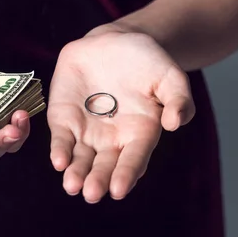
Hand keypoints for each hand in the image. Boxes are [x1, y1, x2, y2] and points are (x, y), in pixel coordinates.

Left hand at [47, 25, 194, 202]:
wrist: (113, 42)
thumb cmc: (146, 62)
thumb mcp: (170, 76)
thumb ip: (178, 99)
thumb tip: (175, 123)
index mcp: (140, 134)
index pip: (133, 159)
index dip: (126, 174)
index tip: (119, 190)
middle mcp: (112, 139)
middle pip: (104, 166)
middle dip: (97, 180)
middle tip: (91, 194)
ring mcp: (86, 132)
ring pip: (80, 158)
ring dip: (76, 173)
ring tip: (72, 186)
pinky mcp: (64, 119)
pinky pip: (61, 138)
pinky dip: (60, 150)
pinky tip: (59, 162)